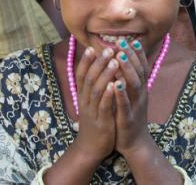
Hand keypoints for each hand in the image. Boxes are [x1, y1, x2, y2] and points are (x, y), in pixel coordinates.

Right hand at [72, 46, 119, 164]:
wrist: (91, 148)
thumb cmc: (94, 119)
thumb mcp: (91, 101)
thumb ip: (93, 84)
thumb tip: (97, 64)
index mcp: (83, 95)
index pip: (81, 75)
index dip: (86, 61)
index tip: (92, 46)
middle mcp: (85, 101)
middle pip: (89, 78)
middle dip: (99, 63)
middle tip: (109, 48)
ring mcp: (92, 112)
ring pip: (96, 90)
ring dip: (105, 75)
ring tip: (115, 61)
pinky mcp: (101, 122)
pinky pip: (104, 107)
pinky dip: (109, 95)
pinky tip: (115, 85)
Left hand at [113, 38, 151, 156]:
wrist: (135, 143)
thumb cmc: (130, 115)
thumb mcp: (132, 96)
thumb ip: (130, 80)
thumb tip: (125, 61)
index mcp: (141, 89)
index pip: (141, 67)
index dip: (137, 53)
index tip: (131, 39)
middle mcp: (141, 94)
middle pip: (139, 71)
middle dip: (131, 56)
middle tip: (123, 42)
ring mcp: (136, 106)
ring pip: (134, 84)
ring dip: (127, 70)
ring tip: (119, 57)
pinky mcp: (128, 118)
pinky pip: (125, 104)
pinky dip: (121, 93)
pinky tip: (115, 84)